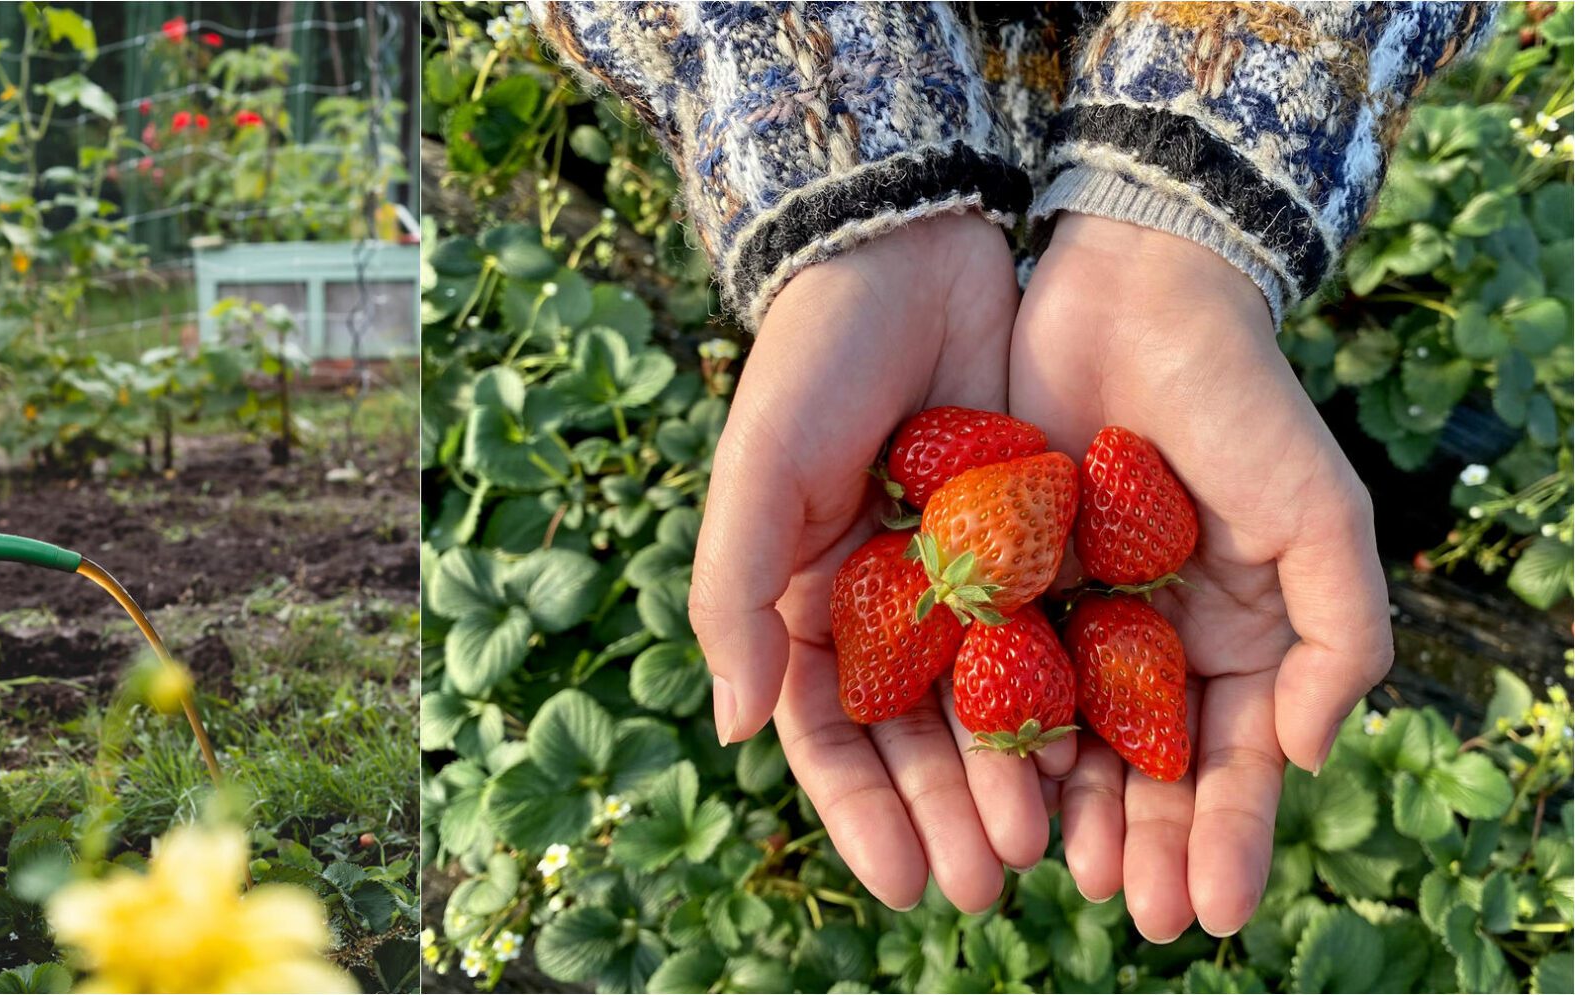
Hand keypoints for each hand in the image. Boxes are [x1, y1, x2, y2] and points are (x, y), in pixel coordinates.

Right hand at [691, 212, 1073, 912]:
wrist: (910, 249)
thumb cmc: (810, 362)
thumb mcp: (759, 475)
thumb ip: (736, 597)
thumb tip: (735, 728)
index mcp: (808, 603)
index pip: (830, 736)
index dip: (861, 813)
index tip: (900, 882)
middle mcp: (887, 608)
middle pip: (917, 740)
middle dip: (948, 814)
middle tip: (990, 884)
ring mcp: (965, 581)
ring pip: (992, 704)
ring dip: (1013, 778)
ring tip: (1047, 846)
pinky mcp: (1034, 544)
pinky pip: (1056, 635)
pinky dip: (1073, 698)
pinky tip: (1100, 759)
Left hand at [1009, 215, 1390, 938]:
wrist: (1134, 295)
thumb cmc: (1242, 403)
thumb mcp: (1320, 515)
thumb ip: (1337, 635)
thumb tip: (1302, 756)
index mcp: (1229, 640)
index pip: (1229, 762)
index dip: (1225, 837)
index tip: (1210, 910)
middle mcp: (1144, 643)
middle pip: (1143, 769)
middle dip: (1144, 842)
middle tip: (1135, 910)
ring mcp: (1065, 615)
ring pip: (1060, 735)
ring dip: (1063, 809)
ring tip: (1058, 871)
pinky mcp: (990, 578)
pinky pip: (985, 667)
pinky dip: (988, 728)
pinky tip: (991, 782)